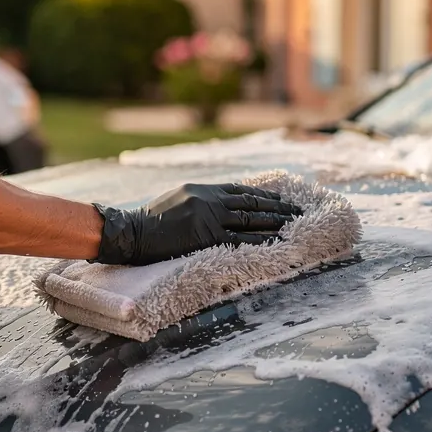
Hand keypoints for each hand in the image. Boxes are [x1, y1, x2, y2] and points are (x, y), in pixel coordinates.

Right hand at [92, 183, 303, 265]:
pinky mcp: (206, 238)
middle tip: (299, 212)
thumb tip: (220, 205)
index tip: (282, 198)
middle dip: (278, 208)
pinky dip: (260, 240)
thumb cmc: (150, 219)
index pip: (241, 190)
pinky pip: (240, 239)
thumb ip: (200, 200)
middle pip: (252, 203)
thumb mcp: (177, 199)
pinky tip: (276, 242)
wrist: (132, 232)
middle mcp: (209, 200)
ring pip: (251, 220)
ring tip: (295, 225)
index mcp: (203, 189)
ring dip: (276, 223)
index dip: (265, 195)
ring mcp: (209, 218)